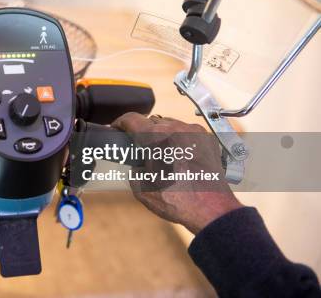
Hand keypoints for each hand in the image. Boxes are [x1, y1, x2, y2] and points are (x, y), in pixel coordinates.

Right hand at [112, 113, 242, 233]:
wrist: (211, 210)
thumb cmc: (177, 200)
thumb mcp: (140, 188)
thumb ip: (134, 169)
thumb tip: (138, 165)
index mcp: (155, 137)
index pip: (131, 119)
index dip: (119, 123)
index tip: (117, 128)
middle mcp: (175, 128)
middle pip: (151, 121)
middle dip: (142, 132)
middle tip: (140, 148)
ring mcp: (194, 132)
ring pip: (170, 125)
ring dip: (162, 135)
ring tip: (162, 154)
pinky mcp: (207, 139)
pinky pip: (188, 132)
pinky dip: (180, 140)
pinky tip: (180, 156)